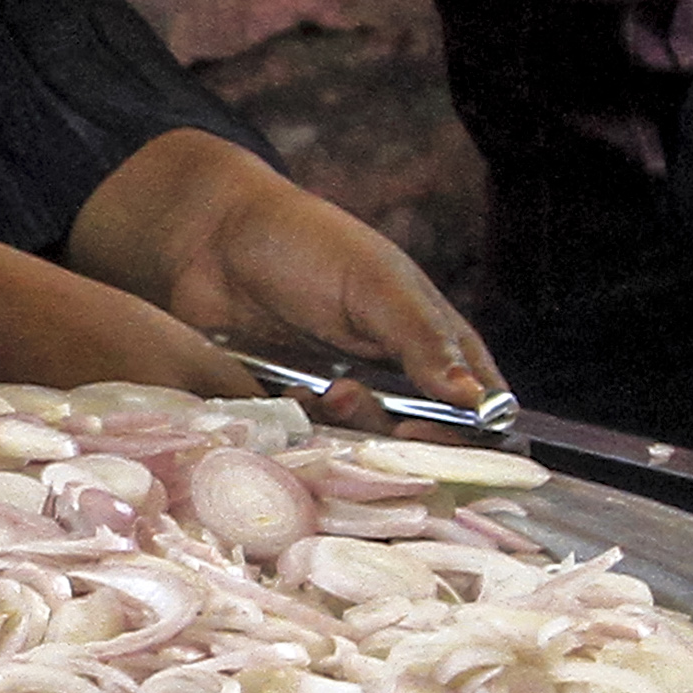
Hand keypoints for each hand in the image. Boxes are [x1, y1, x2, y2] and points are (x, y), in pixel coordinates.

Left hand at [64, 133, 499, 412]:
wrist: (211, 240)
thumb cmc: (307, 246)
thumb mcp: (375, 285)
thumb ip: (425, 342)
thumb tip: (481, 402)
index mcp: (436, 347)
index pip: (481, 415)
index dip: (466, 438)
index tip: (422, 432)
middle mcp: (399, 383)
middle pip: (425, 447)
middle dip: (392, 436)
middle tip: (350, 399)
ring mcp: (348, 402)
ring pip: (367, 452)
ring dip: (345, 430)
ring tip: (318, 387)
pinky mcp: (298, 416)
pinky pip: (313, 450)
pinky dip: (304, 433)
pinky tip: (283, 392)